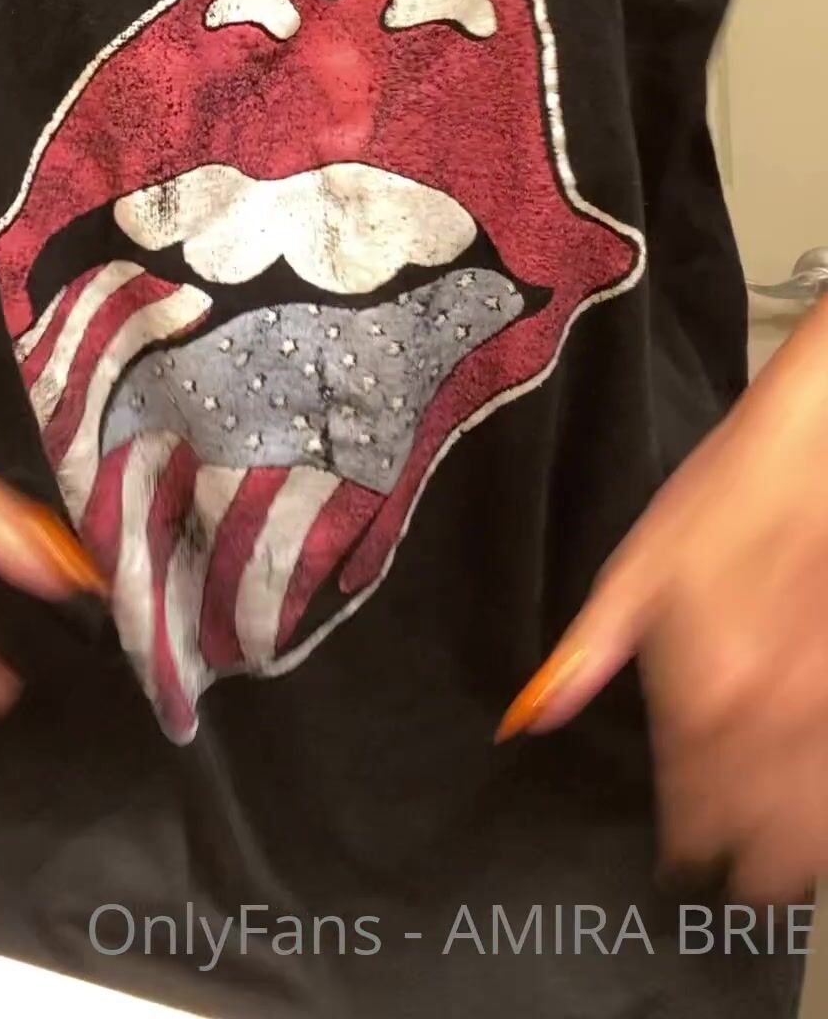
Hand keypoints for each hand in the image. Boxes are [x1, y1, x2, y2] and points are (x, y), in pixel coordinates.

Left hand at [497, 300, 827, 901]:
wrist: (810, 454)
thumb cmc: (718, 502)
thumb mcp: (635, 569)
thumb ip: (587, 654)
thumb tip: (530, 720)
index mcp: (704, 694)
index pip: (693, 813)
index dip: (685, 847)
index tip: (678, 861)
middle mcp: (772, 719)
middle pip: (763, 843)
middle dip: (741, 865)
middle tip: (725, 872)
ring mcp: (826, 711)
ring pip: (815, 830)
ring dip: (789, 852)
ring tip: (770, 865)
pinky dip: (823, 809)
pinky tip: (811, 810)